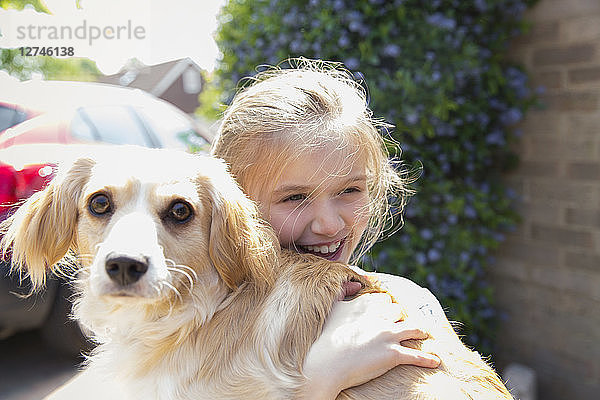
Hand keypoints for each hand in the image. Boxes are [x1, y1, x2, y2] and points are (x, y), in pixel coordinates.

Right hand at [300, 292, 440, 398]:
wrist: (325, 363)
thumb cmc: (324, 338)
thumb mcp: (331, 308)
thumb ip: (343, 292)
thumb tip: (354, 283)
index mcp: (366, 304)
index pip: (384, 299)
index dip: (386, 306)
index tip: (388, 311)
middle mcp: (380, 316)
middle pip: (399, 312)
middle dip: (401, 318)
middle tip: (404, 325)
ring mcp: (388, 334)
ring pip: (413, 329)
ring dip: (420, 332)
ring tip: (425, 336)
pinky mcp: (393, 354)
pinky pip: (416, 356)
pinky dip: (427, 359)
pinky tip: (435, 361)